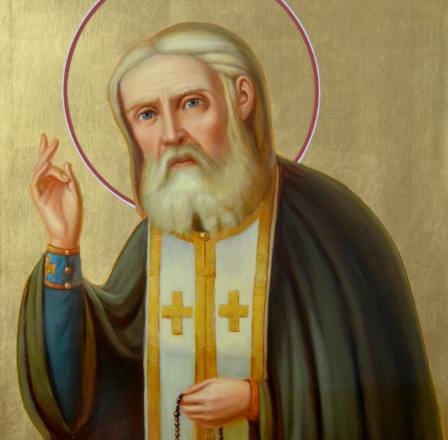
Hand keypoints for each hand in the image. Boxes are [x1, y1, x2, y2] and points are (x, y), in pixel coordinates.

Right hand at [30, 134, 82, 248]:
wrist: (68, 230)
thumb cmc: (73, 213)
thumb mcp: (75, 192)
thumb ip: (70, 177)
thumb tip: (66, 162)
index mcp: (56, 182)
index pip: (50, 164)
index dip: (49, 151)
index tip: (52, 138)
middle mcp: (47, 184)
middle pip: (43, 164)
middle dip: (47, 150)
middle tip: (53, 139)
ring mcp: (41, 190)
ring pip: (40, 170)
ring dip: (48, 160)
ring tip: (54, 151)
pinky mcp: (37, 196)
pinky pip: (35, 180)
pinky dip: (41, 171)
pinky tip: (48, 164)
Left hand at [180, 378, 251, 428]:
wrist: (245, 398)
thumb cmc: (229, 386)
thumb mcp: (213, 381)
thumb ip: (197, 387)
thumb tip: (184, 392)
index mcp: (206, 396)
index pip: (186, 400)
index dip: (183, 398)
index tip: (183, 396)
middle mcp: (206, 409)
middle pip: (187, 410)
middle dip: (183, 405)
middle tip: (185, 401)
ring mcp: (210, 419)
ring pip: (192, 418)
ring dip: (188, 412)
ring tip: (191, 406)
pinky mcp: (214, 424)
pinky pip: (200, 423)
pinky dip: (196, 418)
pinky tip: (199, 412)